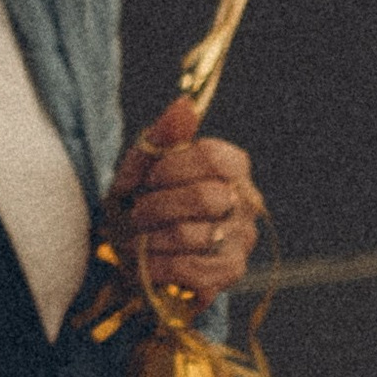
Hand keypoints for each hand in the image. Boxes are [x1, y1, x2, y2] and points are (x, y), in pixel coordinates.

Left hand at [107, 94, 261, 297]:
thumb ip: (162, 138)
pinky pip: (188, 268)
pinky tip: (147, 260)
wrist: (130, 252)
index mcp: (232, 168)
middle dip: (155, 206)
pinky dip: (156, 264)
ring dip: (149, 238)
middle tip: (137, 213)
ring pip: (190, 235)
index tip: (149, 178)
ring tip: (137, 238)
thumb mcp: (140, 167)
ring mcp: (242, 239)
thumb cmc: (139, 202)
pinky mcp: (230, 272)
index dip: (173, 167)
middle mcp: (246, 202)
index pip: (214, 158)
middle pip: (203, 198)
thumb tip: (186, 104)